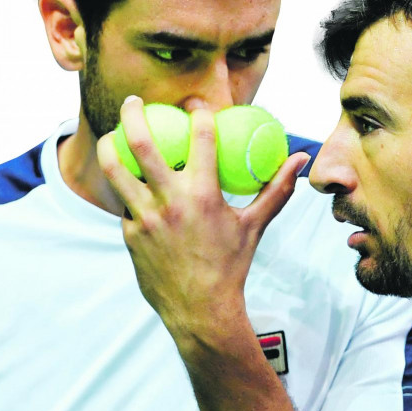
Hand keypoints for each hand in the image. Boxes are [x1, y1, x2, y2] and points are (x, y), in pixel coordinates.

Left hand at [96, 97, 309, 351]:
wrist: (201, 309)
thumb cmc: (232, 263)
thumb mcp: (255, 223)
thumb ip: (277, 188)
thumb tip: (300, 159)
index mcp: (204, 194)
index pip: (200, 137)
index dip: (198, 111)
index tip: (195, 103)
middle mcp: (170, 201)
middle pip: (142, 143)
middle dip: (133, 114)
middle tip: (134, 100)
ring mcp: (145, 218)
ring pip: (115, 170)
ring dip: (111, 145)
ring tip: (113, 134)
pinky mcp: (130, 234)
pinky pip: (123, 204)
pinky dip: (126, 190)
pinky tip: (131, 187)